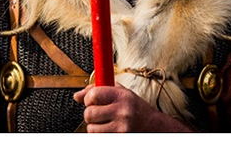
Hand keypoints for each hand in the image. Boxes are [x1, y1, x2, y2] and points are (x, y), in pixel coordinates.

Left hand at [73, 84, 191, 132]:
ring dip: (95, 126)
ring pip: (91, 129)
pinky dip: (99, 135)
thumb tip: (77, 96)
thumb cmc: (135, 108)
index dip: (88, 98)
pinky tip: (108, 130)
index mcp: (122, 96)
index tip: (92, 100)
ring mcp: (121, 128)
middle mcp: (123, 111)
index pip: (94, 95)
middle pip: (89, 113)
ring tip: (105, 123)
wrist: (153, 126)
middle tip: (98, 113)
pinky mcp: (120, 139)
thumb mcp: (121, 93)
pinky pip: (98, 138)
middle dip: (90, 114)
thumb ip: (99, 90)